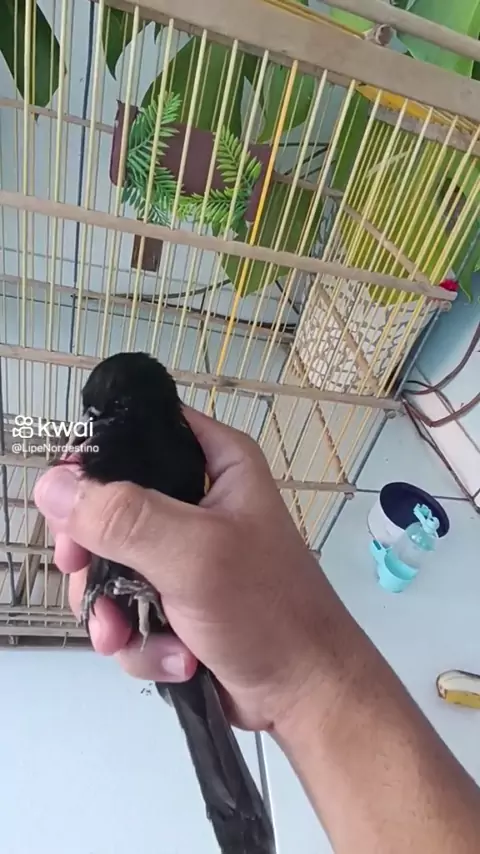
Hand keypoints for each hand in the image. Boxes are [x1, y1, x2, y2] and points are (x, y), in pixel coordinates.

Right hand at [34, 409, 336, 731]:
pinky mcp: (173, 600)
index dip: (94, 462)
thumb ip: (123, 518)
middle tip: (83, 573)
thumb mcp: (195, 554)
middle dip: (92, 553)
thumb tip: (51, 486)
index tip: (68, 505)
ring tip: (128, 636)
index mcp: (216, 462)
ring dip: (112, 610)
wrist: (303, 692)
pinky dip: (140, 640)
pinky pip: (126, 609)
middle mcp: (196, 500)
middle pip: (109, 505)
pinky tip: (175, 659)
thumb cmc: (267, 610)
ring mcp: (182, 553)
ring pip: (109, 566)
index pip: (138, 433)